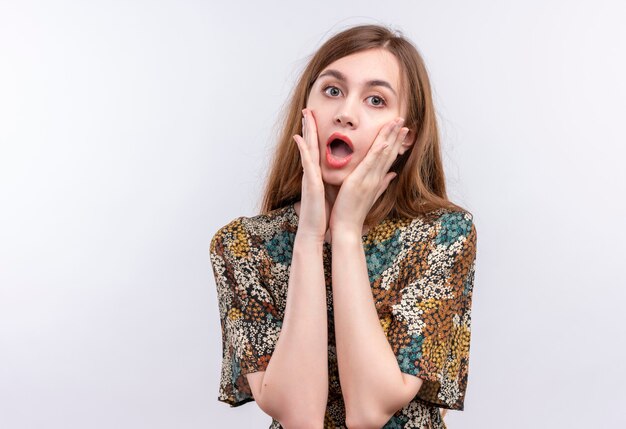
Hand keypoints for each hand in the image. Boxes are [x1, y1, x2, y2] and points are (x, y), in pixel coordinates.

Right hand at [292, 108, 330, 242]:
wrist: (315, 231)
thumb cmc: (323, 215)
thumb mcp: (332, 195)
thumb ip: (336, 183)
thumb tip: (344, 177)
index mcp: (319, 175)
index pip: (319, 151)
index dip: (318, 136)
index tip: (317, 121)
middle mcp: (312, 173)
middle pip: (311, 145)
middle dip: (309, 127)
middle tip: (308, 110)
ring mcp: (310, 176)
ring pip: (308, 149)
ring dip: (306, 131)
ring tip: (305, 115)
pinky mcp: (310, 182)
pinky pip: (306, 162)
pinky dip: (303, 149)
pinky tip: (299, 138)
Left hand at [329, 117, 409, 235]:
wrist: (347, 227)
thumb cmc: (353, 212)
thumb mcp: (370, 196)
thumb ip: (381, 184)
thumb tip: (392, 175)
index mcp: (376, 180)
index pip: (389, 157)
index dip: (396, 143)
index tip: (403, 130)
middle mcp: (376, 178)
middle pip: (389, 153)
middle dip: (396, 135)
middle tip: (403, 120)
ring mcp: (369, 180)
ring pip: (382, 155)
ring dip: (390, 137)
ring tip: (396, 123)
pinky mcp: (360, 182)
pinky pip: (370, 164)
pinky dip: (378, 153)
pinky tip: (384, 141)